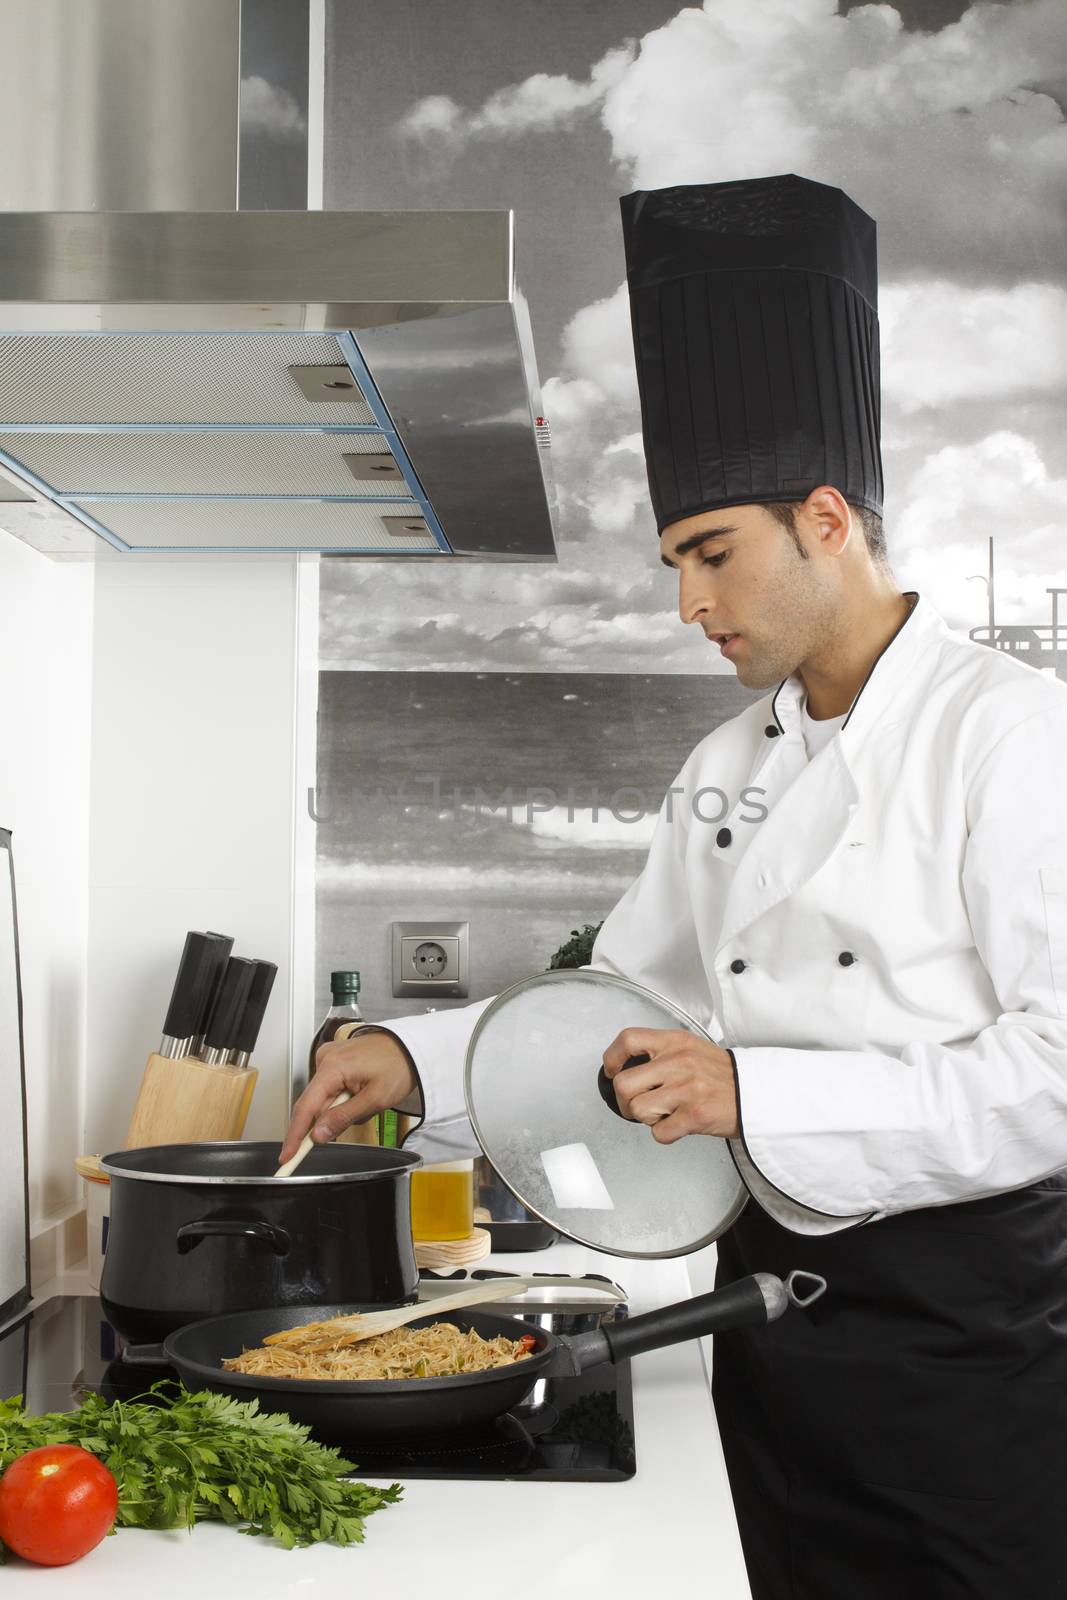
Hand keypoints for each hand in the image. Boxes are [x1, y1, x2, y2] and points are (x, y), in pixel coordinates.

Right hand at [278, 1029, 418, 1163]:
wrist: (412, 1047)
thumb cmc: (399, 1066)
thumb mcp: (375, 1099)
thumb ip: (343, 1118)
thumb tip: (317, 1134)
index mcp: (333, 1066)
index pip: (306, 1107)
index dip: (295, 1135)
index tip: (287, 1155)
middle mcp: (325, 1058)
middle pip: (314, 1104)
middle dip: (331, 1119)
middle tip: (356, 1118)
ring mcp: (329, 1057)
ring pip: (324, 1098)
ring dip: (341, 1108)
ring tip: (367, 1099)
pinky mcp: (335, 1060)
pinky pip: (330, 1087)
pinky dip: (343, 1097)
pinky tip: (362, 1092)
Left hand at [601, 1028, 738, 1142]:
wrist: (756, 1094)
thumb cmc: (722, 1075)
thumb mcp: (691, 1048)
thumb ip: (661, 1052)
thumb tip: (625, 1064)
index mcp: (675, 1042)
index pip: (629, 1039)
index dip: (612, 1057)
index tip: (612, 1070)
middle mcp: (680, 1062)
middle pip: (623, 1084)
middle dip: (624, 1100)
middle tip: (636, 1103)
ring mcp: (687, 1089)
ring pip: (637, 1110)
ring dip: (646, 1118)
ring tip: (664, 1112)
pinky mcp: (695, 1116)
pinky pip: (658, 1133)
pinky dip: (664, 1134)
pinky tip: (677, 1124)